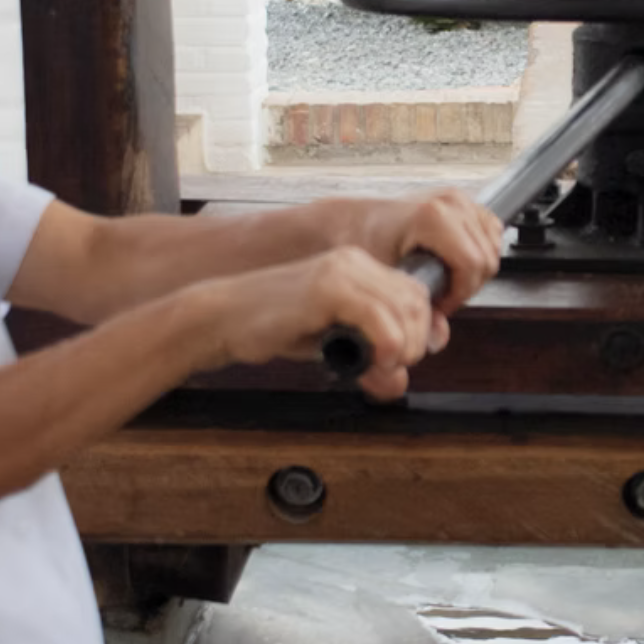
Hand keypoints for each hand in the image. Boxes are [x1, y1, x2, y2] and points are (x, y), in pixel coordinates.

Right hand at [196, 246, 447, 399]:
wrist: (224, 318)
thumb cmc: (277, 328)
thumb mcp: (335, 344)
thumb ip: (370, 356)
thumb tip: (399, 381)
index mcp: (363, 267)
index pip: (417, 295)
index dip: (420, 330)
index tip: (402, 357)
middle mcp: (357, 262)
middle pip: (418, 301)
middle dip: (413, 341)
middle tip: (389, 366)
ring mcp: (342, 270)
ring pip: (405, 308)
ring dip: (402, 346)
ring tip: (378, 365)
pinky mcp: (326, 286)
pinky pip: (379, 316)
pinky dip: (386, 344)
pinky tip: (373, 359)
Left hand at [324, 190, 503, 314]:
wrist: (353, 220)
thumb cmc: (363, 243)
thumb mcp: (387, 280)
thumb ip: (417, 310)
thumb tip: (439, 335)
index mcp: (433, 216)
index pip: (474, 264)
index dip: (460, 293)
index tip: (439, 303)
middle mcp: (451, 202)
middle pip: (487, 259)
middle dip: (466, 286)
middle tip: (440, 295)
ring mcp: (460, 198)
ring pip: (493, 248)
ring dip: (474, 271)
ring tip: (446, 279)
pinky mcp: (466, 200)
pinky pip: (492, 233)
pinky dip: (480, 252)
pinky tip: (456, 262)